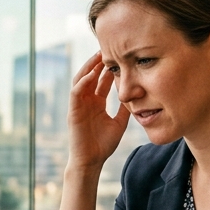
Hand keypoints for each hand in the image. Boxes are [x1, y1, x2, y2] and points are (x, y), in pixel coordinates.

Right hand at [67, 52, 130, 170]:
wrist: (91, 161)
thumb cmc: (103, 145)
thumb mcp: (119, 123)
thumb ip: (125, 109)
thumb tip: (136, 96)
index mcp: (96, 103)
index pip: (102, 80)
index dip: (109, 68)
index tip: (120, 56)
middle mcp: (86, 101)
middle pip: (91, 75)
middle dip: (99, 62)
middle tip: (108, 48)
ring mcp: (78, 104)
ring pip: (81, 79)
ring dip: (89, 67)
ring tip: (98, 55)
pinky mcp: (73, 110)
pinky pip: (76, 91)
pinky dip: (84, 81)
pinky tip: (93, 73)